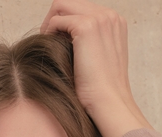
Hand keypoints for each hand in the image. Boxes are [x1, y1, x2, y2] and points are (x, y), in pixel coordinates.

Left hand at [40, 0, 152, 136]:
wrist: (109, 102)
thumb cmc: (102, 90)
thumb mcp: (100, 59)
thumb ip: (90, 43)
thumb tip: (66, 38)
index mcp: (115, 22)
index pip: (82, 8)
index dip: (66, 21)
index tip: (56, 38)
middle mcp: (109, 15)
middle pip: (71, 2)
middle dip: (55, 18)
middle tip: (47, 37)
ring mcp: (99, 18)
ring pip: (62, 6)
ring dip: (50, 23)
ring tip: (46, 41)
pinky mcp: (86, 26)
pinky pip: (57, 19)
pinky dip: (49, 31)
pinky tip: (48, 46)